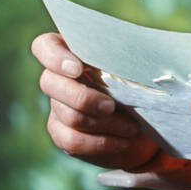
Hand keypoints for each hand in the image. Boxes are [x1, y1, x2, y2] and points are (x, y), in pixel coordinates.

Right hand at [31, 31, 162, 171]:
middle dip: (84, 98)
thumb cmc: (140, 84)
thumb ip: (128, 58)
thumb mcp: (137, 67)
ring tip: (132, 127)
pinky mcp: (62, 133)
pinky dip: (101, 143)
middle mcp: (58, 79)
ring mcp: (57, 107)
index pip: (45, 46)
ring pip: (69, 116)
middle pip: (50, 84)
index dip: (55, 57)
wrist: (145, 121)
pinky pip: (72, 141)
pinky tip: (123, 142)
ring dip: (105, 124)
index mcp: (72, 53)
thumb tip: (140, 56)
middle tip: (111, 106)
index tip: (78, 69)